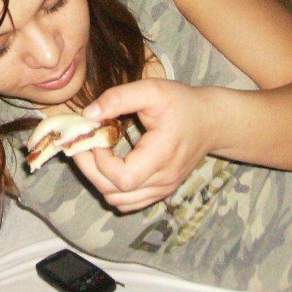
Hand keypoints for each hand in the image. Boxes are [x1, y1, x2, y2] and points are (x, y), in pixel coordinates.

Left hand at [72, 79, 216, 212]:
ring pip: (118, 201)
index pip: (123, 178)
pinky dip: (110, 187)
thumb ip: (118, 98)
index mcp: (162, 156)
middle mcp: (163, 180)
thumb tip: (88, 114)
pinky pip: (128, 201)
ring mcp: (162, 189)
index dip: (101, 160)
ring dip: (97, 179)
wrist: (211, 122)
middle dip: (89, 169)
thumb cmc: (182, 103)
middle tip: (80, 144)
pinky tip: (106, 163)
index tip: (97, 135)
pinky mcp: (159, 191)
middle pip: (115, 193)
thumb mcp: (152, 90)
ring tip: (91, 152)